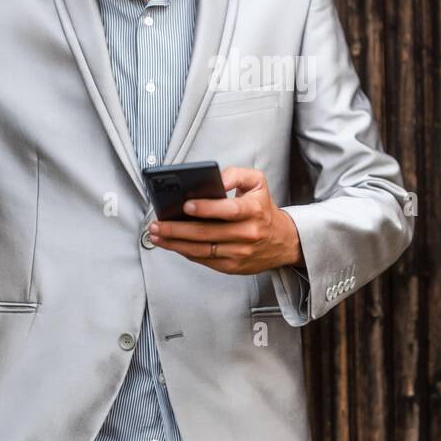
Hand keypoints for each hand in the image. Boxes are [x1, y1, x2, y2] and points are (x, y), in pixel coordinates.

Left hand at [149, 166, 303, 274]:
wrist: (283, 241)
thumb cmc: (263, 209)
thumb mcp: (257, 183)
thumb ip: (235, 175)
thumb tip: (214, 179)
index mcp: (254, 210)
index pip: (229, 210)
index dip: (206, 208)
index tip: (186, 205)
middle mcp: (248, 233)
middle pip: (207, 233)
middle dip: (177, 228)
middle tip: (157, 223)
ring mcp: (240, 253)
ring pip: (201, 249)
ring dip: (175, 243)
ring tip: (157, 234)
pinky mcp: (233, 266)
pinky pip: (204, 260)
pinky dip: (185, 252)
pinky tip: (172, 244)